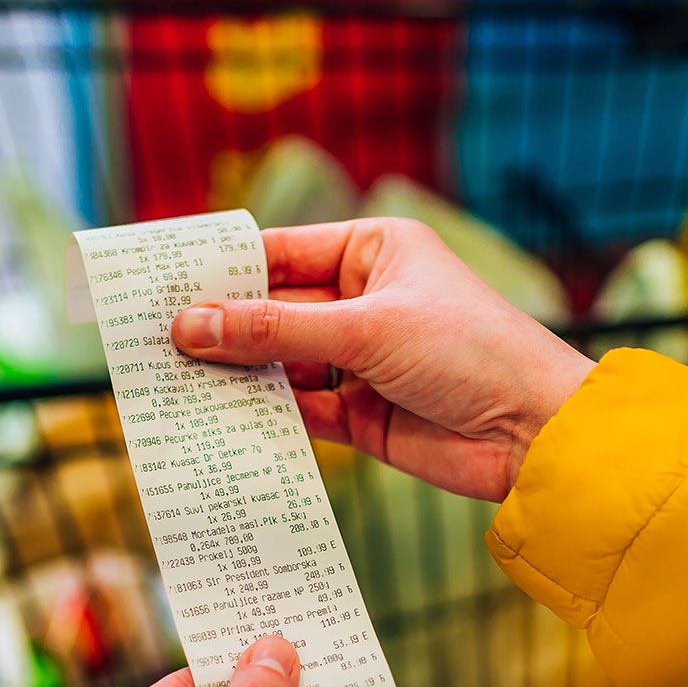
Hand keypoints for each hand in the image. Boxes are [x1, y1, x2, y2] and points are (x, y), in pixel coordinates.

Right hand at [171, 218, 593, 501]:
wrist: (535, 434)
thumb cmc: (470, 351)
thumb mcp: (364, 330)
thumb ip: (274, 330)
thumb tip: (190, 326)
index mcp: (372, 252)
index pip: (279, 254)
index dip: (221, 271)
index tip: (161, 286)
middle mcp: (362, 302)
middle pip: (272, 311)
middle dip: (221, 329)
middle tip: (153, 343)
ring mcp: (360, 360)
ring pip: (280, 363)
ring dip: (238, 375)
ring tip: (174, 384)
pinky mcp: (361, 415)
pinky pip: (299, 410)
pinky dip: (266, 415)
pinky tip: (223, 419)